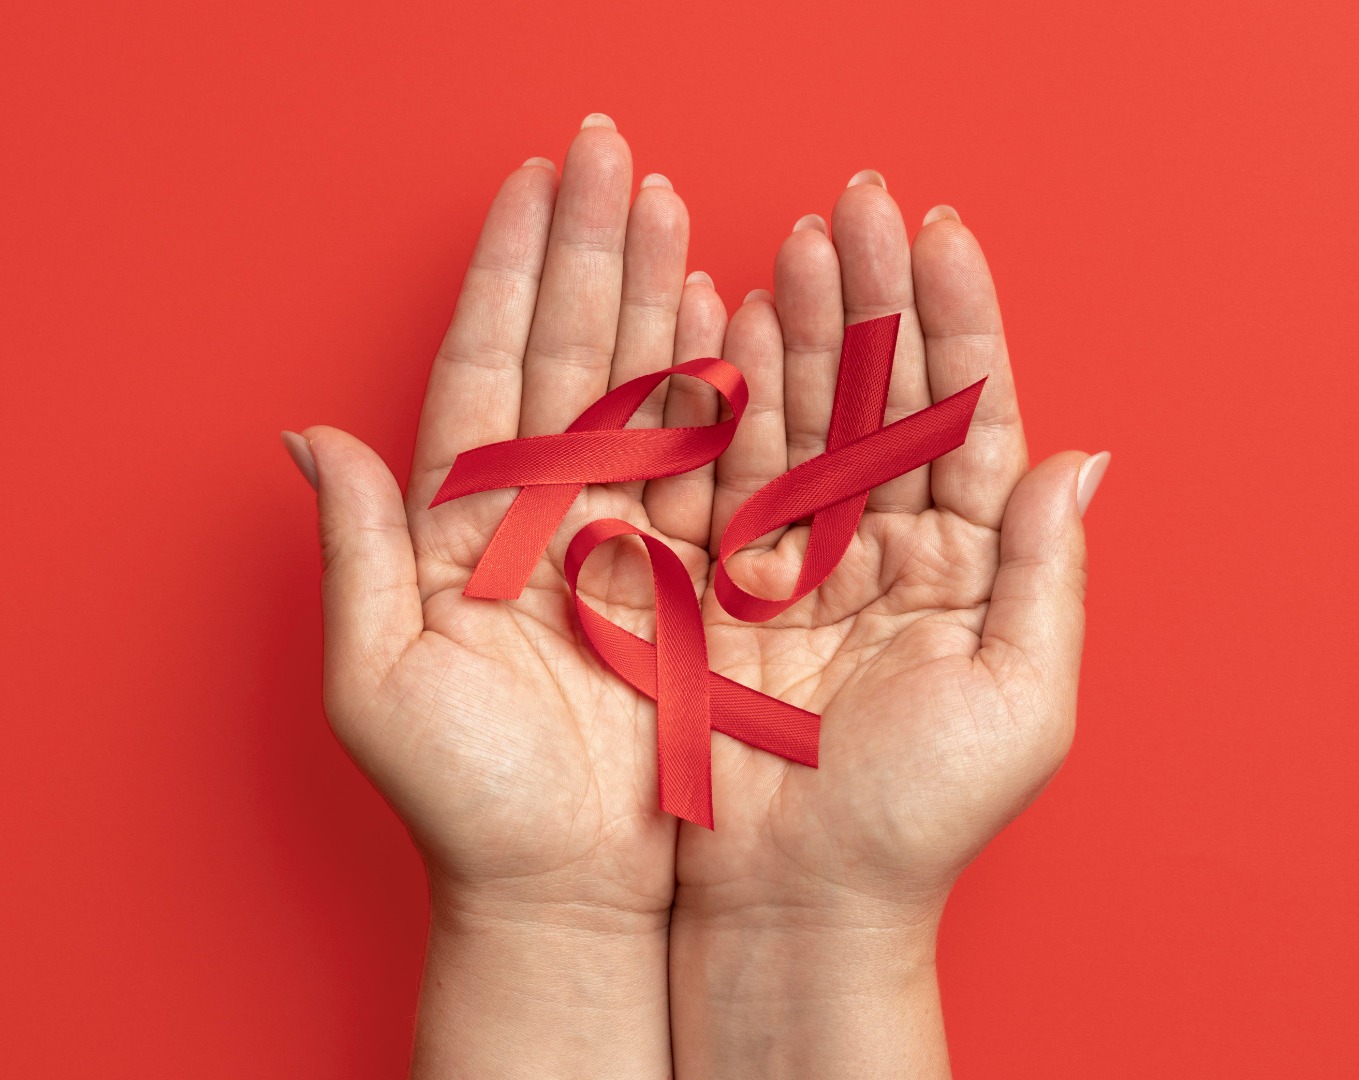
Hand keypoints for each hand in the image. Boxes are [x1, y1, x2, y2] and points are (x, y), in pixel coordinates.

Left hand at [286, 114, 724, 1075]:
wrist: (569, 886)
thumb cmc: (468, 802)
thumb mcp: (381, 682)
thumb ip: (356, 554)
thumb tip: (306, 438)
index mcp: (462, 522)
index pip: (487, 365)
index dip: (510, 271)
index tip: (536, 184)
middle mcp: (541, 513)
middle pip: (567, 352)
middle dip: (590, 250)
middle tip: (615, 156)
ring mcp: (619, 535)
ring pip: (640, 389)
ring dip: (654, 294)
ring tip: (673, 207)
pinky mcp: (689, 573)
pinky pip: (705, 464)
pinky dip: (715, 385)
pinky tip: (722, 314)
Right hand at [670, 175, 1105, 1076]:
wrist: (798, 900)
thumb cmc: (918, 818)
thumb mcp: (1022, 698)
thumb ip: (1046, 572)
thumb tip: (1083, 459)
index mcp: (973, 565)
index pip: (971, 415)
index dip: (960, 320)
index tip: (943, 231)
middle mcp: (891, 546)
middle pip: (887, 394)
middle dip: (877, 298)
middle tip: (859, 204)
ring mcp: (804, 557)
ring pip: (809, 414)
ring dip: (803, 327)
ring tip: (797, 242)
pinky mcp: (724, 581)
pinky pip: (729, 472)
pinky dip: (728, 398)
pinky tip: (729, 324)